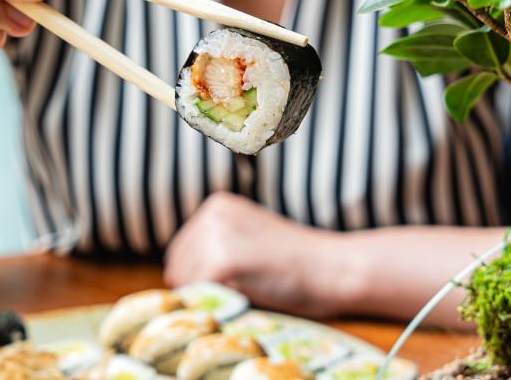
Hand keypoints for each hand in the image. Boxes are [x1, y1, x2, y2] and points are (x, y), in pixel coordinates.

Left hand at [164, 192, 355, 317]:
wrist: (334, 268)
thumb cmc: (298, 263)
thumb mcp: (250, 239)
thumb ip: (217, 247)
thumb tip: (176, 277)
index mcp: (216, 205)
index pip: (181, 252)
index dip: (199, 277)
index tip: (233, 284)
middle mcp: (211, 214)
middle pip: (177, 268)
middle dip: (201, 287)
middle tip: (243, 290)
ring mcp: (215, 237)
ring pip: (184, 285)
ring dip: (209, 297)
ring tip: (249, 290)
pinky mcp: (221, 262)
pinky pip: (198, 296)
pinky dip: (218, 305)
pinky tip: (249, 295)